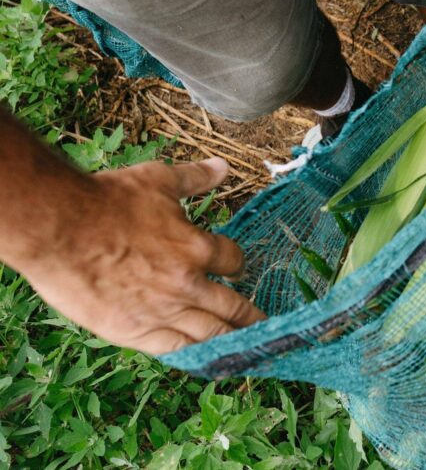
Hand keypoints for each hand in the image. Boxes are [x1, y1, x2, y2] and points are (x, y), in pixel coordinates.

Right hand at [17, 157, 264, 354]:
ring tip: (247, 349)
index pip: (233, 262)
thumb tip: (222, 167)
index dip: (238, 265)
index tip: (239, 271)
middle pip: (232, 307)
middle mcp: (186, 284)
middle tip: (265, 325)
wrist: (58, 229)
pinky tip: (205, 360)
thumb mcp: (157, 181)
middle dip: (250, 316)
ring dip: (232, 340)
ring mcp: (162, 311)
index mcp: (195, 248)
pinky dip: (195, 355)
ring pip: (210, 334)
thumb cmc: (106, 201)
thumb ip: (193, 178)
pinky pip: (175, 350)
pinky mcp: (134, 332)